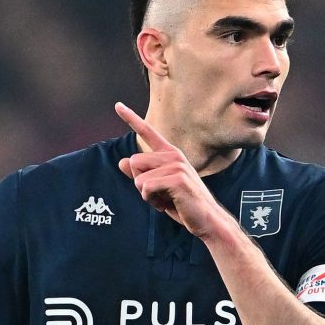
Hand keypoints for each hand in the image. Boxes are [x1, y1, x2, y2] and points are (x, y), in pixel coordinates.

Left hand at [115, 103, 232, 241]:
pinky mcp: (176, 178)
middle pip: (135, 162)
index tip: (118, 105)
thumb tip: (121, 162)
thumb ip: (140, 174)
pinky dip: (151, 200)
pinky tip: (167, 203)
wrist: (206, 220)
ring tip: (165, 200)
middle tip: (160, 195)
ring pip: (139, 178)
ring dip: (147, 195)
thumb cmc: (183, 204)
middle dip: (140, 184)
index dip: (131, 118)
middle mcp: (173, 155)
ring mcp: (176, 165)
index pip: (148, 132)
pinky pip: (146, 188)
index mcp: (170, 154)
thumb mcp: (158, 188)